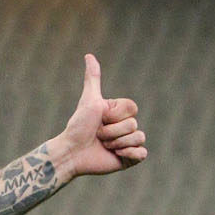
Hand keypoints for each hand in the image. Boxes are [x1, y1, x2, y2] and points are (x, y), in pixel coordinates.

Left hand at [47, 54, 145, 180]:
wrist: (72, 152)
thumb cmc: (78, 126)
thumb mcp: (89, 100)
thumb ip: (92, 79)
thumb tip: (89, 55)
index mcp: (119, 113)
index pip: (132, 108)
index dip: (114, 115)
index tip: (100, 118)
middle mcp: (126, 127)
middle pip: (133, 124)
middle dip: (111, 131)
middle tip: (98, 135)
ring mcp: (129, 143)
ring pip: (139, 137)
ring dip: (117, 142)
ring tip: (103, 146)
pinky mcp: (130, 159)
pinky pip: (143, 153)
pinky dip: (129, 153)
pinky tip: (115, 155)